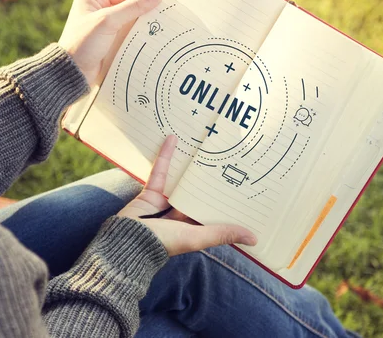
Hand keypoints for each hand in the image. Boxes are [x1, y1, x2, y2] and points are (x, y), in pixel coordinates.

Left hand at [58, 0, 162, 83]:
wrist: (72, 73)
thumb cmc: (83, 44)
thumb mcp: (108, 21)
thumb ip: (134, 7)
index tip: (160, 4)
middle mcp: (98, 9)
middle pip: (129, 4)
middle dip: (144, 11)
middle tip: (162, 17)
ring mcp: (104, 26)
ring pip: (130, 20)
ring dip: (142, 25)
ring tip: (158, 29)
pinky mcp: (108, 41)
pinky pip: (127, 34)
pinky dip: (137, 36)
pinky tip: (148, 40)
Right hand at [118, 135, 257, 255]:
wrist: (127, 241)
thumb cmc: (164, 242)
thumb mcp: (197, 237)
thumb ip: (223, 234)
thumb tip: (255, 239)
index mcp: (194, 228)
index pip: (214, 212)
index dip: (227, 201)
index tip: (244, 186)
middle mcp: (181, 215)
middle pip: (199, 193)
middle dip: (211, 179)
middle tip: (228, 157)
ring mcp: (165, 203)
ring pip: (181, 180)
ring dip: (190, 165)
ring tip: (204, 146)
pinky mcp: (151, 192)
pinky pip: (161, 171)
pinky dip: (165, 156)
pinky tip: (173, 139)